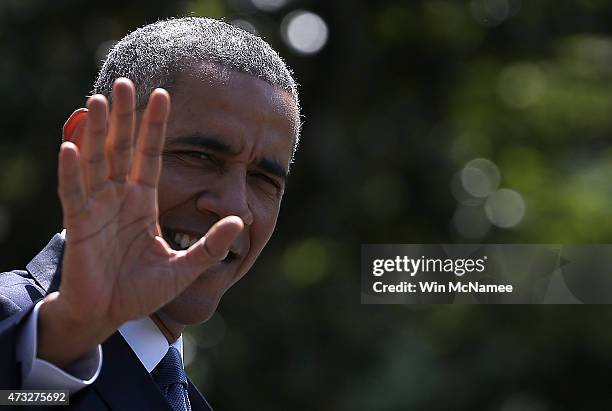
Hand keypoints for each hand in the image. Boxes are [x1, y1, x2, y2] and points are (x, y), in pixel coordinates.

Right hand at [38, 79, 242, 366]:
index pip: (151, 155)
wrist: (111, 315)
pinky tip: (70, 147)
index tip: (163, 94)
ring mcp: (97, 209)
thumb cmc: (143, 291)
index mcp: (143, 202)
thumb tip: (239, 221)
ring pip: (96, 162)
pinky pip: (73, 194)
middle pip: (122, 149)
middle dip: (124, 117)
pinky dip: (71, 172)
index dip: (155, 126)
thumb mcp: (184, 269)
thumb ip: (211, 247)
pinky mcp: (79, 226)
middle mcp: (119, 198)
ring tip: (100, 100)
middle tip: (126, 82)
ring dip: (97, 132)